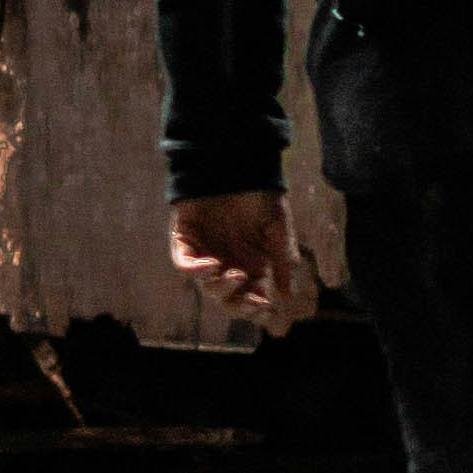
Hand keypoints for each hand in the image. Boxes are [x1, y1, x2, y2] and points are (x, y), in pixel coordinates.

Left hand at [169, 187, 302, 327]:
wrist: (237, 163)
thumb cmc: (261, 195)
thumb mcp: (279, 229)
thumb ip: (284, 261)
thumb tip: (287, 295)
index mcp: (252, 266)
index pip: (251, 299)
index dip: (257, 309)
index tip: (267, 308)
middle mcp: (228, 264)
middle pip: (228, 300)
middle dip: (240, 305)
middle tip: (253, 301)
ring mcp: (205, 254)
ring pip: (208, 286)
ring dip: (221, 286)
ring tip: (235, 273)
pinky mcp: (185, 240)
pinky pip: (184, 264)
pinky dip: (194, 270)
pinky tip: (211, 264)